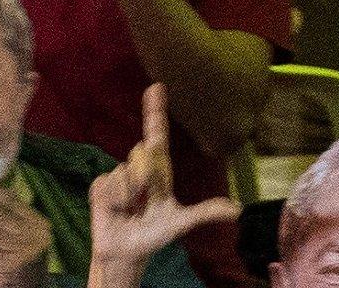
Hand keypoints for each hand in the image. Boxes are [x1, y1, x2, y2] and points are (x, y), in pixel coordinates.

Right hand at [90, 84, 241, 282]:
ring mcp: (119, 175)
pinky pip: (109, 183)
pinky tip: (114, 210)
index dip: (156, 111)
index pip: (157, 135)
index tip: (157, 87)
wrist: (125, 253)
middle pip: (143, 154)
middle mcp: (140, 168)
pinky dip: (114, 200)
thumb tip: (237, 210)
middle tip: (144, 204)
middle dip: (145, 180)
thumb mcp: (181, 223)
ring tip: (130, 209)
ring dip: (130, 195)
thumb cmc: (155, 235)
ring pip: (126, 171)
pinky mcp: (101, 186)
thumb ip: (206, 212)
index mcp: (160, 171)